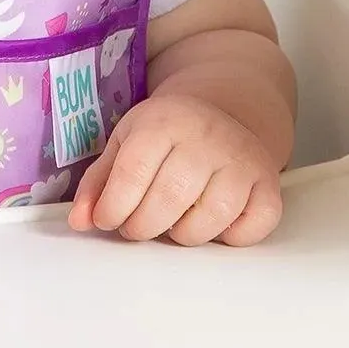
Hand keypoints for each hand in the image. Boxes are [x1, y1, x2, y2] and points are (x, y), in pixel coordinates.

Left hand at [66, 92, 283, 245]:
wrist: (223, 110)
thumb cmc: (167, 135)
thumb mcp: (127, 142)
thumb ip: (99, 182)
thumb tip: (80, 222)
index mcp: (164, 120)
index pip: (132, 175)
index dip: (113, 209)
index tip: (108, 218)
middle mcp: (206, 135)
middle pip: (168, 201)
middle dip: (143, 227)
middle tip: (138, 224)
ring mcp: (241, 158)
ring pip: (208, 220)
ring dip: (183, 234)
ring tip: (173, 220)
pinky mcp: (268, 182)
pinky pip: (252, 226)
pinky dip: (231, 236)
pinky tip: (214, 221)